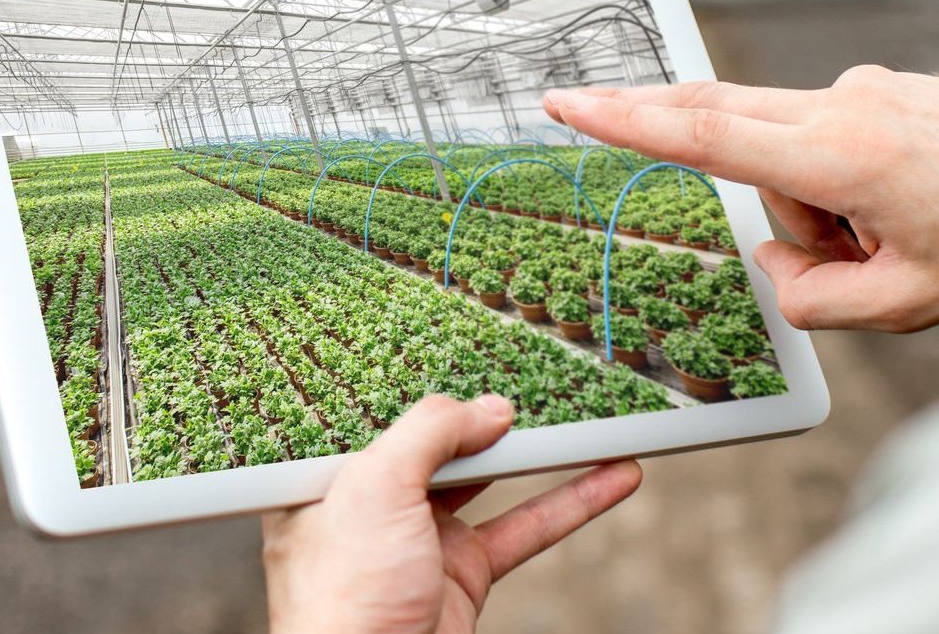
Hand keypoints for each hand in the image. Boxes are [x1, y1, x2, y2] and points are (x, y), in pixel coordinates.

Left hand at [261, 394, 642, 633]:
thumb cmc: (344, 596)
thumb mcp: (374, 487)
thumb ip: (430, 432)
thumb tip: (490, 408)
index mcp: (325, 474)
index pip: (374, 409)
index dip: (415, 378)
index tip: (460, 341)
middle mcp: (370, 504)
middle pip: (438, 441)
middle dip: (486, 412)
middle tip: (536, 374)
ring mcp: (418, 541)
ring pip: (490, 481)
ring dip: (541, 452)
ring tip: (586, 412)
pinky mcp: (462, 577)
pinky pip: (524, 528)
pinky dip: (570, 502)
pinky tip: (613, 475)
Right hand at [543, 68, 938, 332]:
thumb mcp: (900, 308)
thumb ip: (809, 298)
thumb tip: (774, 264)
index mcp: (838, 157)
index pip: (704, 133)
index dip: (625, 120)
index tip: (566, 100)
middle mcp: (844, 104)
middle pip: (737, 131)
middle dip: (742, 185)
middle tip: (720, 179)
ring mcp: (869, 86)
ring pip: (791, 146)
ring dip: (821, 204)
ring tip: (901, 241)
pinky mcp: (890, 85)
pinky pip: (834, 134)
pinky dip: (850, 181)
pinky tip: (917, 208)